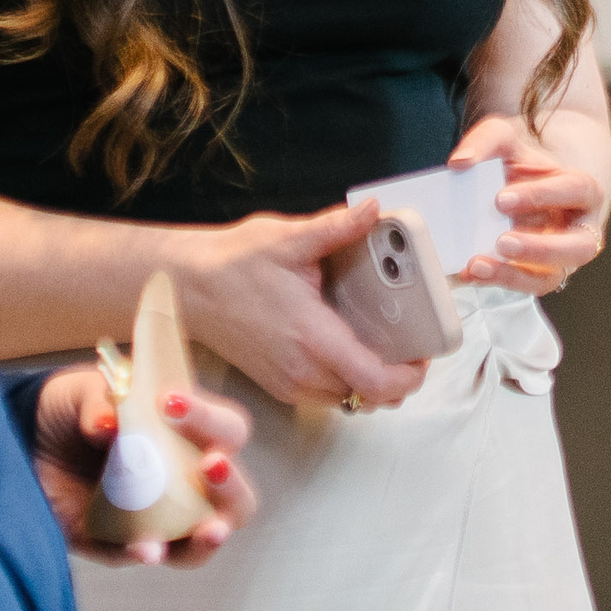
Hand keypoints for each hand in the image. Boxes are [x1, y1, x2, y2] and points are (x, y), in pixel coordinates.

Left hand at [30, 366, 253, 567]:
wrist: (22, 440)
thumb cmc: (71, 410)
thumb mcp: (80, 391)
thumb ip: (96, 401)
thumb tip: (108, 426)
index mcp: (190, 435)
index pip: (225, 430)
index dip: (208, 418)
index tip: (171, 402)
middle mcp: (183, 481)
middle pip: (233, 496)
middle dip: (231, 485)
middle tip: (212, 465)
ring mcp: (154, 519)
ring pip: (200, 540)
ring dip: (211, 535)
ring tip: (211, 529)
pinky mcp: (114, 544)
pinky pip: (139, 556)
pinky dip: (145, 553)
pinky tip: (146, 548)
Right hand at [174, 202, 427, 409]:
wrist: (186, 287)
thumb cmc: (231, 264)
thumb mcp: (287, 238)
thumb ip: (337, 227)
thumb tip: (374, 211)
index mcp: (312, 338)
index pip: (373, 381)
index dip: (408, 377)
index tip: (424, 356)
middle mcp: (301, 370)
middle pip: (367, 396)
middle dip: (397, 377)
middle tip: (411, 344)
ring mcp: (287, 382)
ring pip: (347, 399)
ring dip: (372, 381)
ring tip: (386, 344)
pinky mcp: (277, 383)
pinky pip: (325, 394)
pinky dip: (347, 380)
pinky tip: (351, 346)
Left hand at [450, 114, 606, 292]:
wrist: (522, 184)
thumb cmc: (520, 163)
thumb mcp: (506, 139)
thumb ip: (486, 141)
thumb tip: (461, 162)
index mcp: (582, 190)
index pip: (575, 191)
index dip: (543, 195)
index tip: (501, 198)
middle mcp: (579, 229)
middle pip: (579, 247)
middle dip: (540, 248)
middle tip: (502, 241)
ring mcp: (560, 258)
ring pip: (550, 278)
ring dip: (515, 275)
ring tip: (478, 264)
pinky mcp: (536, 276)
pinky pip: (522, 286)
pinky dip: (494, 281)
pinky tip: (468, 272)